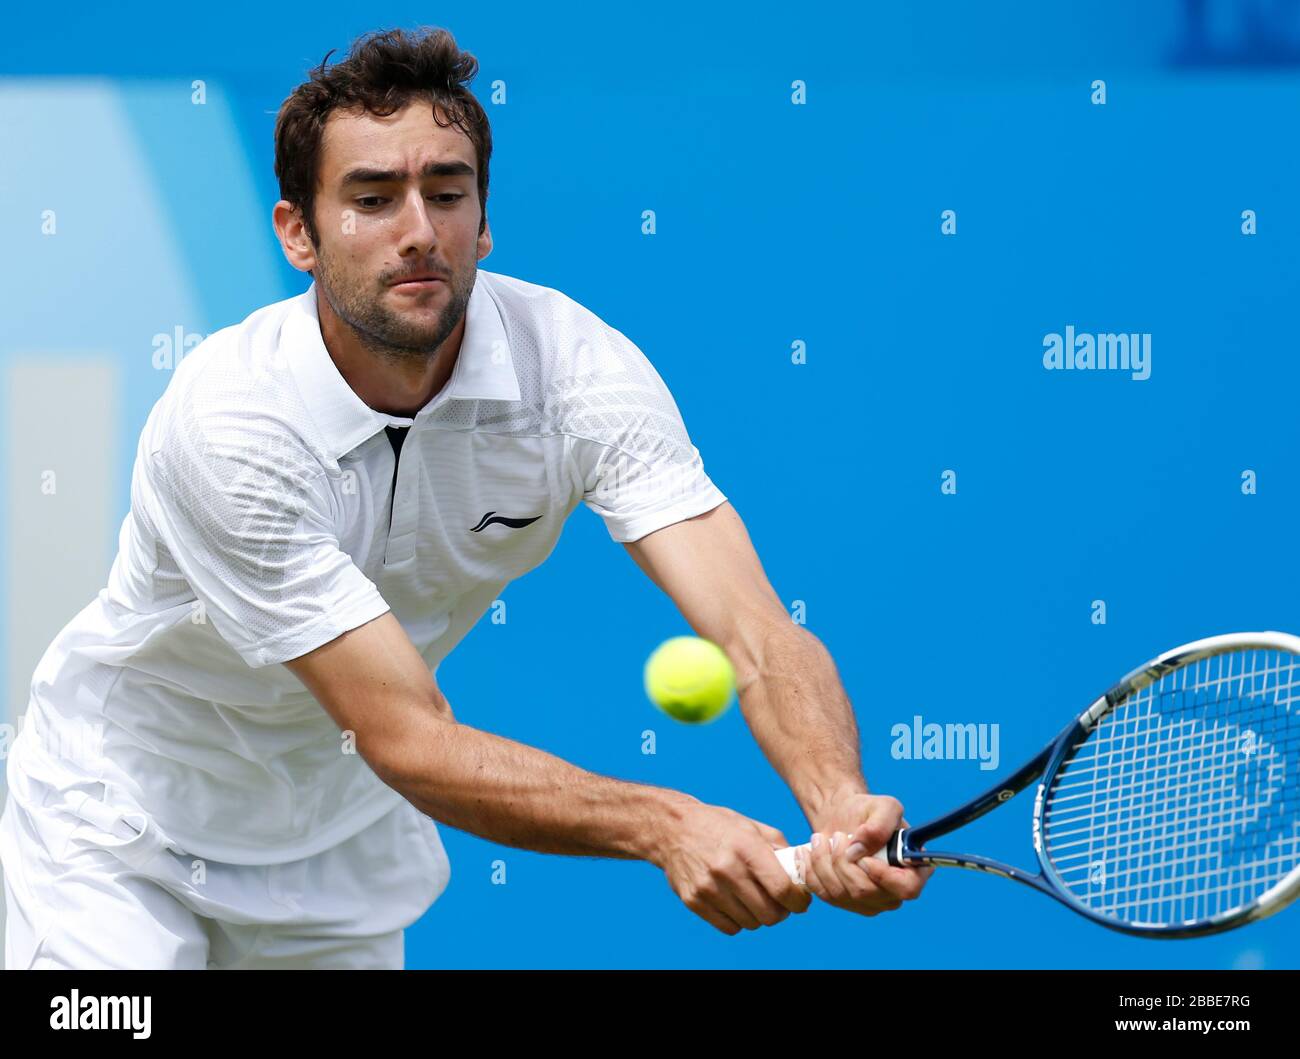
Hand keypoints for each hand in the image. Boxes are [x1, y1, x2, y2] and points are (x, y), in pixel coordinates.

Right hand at [653, 798, 811, 934]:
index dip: (798, 902)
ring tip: (755, 901)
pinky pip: (729, 927)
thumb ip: (779, 848)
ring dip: (759, 917)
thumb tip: (802, 871)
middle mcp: (727, 869)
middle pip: (769, 913)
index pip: (782, 889)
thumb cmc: (718, 825)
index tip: (801, 902)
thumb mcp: (751, 826)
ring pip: (750, 923)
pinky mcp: (694, 901)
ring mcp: (708, 888)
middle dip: (781, 912)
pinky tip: (736, 904)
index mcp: (746, 847)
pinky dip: (738, 921)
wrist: (672, 828)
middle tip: (780, 903)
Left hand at [798, 793, 932, 916]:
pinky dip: (810, 872)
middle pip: (865, 891)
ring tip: (819, 839)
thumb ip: (880, 824)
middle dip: (843, 861)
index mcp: (913, 870)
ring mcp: (869, 901)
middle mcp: (893, 892)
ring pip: (840, 893)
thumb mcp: (883, 806)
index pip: (907, 888)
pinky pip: (824, 894)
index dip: (883, 876)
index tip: (864, 857)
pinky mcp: (845, 902)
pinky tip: (806, 853)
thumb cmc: (868, 811)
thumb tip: (860, 847)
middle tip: (836, 836)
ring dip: (824, 862)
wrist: (843, 817)